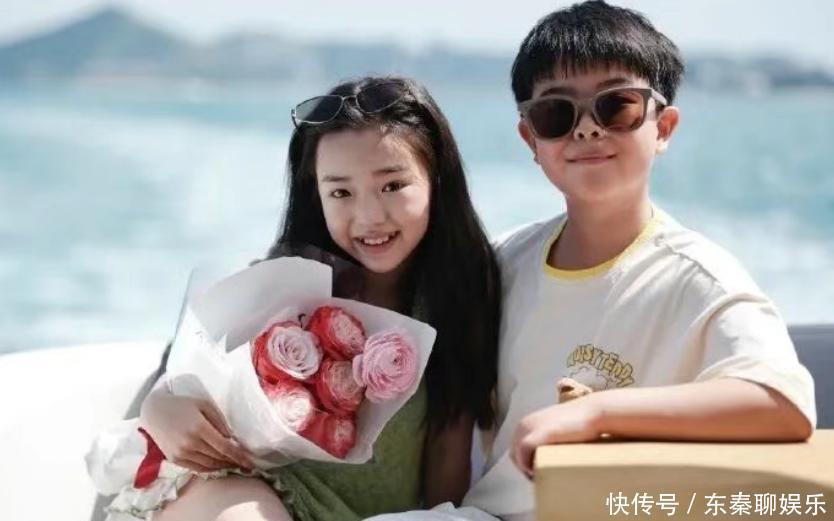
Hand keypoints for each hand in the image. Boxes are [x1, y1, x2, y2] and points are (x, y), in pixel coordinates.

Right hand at [139, 388, 254, 472]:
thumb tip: (231, 438)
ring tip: (234, 465)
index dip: (239, 457)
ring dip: (223, 467)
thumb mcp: (205, 405)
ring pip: (209, 465)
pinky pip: (197, 468)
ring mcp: (181, 453)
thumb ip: (220, 421)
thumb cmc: (183, 404)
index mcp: (199, 428)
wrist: (155, 411)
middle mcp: (190, 444)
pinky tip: (219, 466)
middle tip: (246, 465)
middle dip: (234, 462)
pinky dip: (210, 469)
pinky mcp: (175, 459)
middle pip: (218, 458)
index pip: (224, 448)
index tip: (250, 463)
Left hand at [510, 396, 603, 478]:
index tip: (539, 472)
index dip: (525, 463)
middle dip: (526, 468)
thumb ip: (549, 440)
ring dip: (527, 470)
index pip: (516, 448)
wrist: (593, 412)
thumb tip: (548, 457)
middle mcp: (523, 425)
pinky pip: (522, 457)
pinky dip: (527, 467)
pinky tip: (539, 473)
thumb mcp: (558, 430)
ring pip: (517, 458)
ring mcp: (528, 430)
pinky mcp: (535, 436)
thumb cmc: (580, 423)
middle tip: (541, 477)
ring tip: (543, 477)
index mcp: (526, 422)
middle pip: (514, 455)